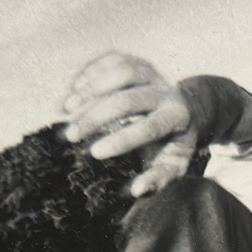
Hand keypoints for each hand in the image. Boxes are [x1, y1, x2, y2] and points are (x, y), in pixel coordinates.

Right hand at [60, 52, 196, 196]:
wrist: (186, 110)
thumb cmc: (172, 144)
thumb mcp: (173, 164)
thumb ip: (157, 179)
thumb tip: (136, 191)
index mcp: (177, 117)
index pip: (150, 127)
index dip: (122, 140)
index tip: (94, 153)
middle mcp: (166, 90)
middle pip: (128, 99)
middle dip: (95, 117)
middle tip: (70, 135)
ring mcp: (151, 72)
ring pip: (119, 72)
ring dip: (89, 91)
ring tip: (65, 110)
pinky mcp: (136, 61)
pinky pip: (110, 60)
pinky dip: (88, 75)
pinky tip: (72, 93)